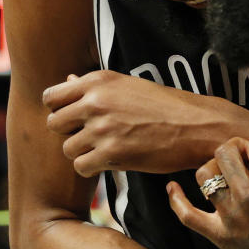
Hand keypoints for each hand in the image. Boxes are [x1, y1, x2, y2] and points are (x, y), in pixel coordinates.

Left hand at [42, 70, 228, 175]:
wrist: (198, 126)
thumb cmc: (166, 106)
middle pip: (54, 123)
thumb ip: (94, 87)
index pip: (51, 96)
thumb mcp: (129, 86)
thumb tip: (66, 81)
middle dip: (70, 132)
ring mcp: (102, 128)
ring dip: (84, 152)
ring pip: (67, 148)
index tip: (75, 118)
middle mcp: (96, 101)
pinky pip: (81, 166)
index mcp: (99, 81)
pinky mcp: (111, 154)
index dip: (60, 110)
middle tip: (93, 136)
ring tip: (108, 149)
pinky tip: (112, 161)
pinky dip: (93, 167)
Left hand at [168, 132, 248, 248]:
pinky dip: (176, 200)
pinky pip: (187, 215)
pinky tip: (172, 186)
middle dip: (234, 149)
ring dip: (212, 168)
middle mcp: (248, 195)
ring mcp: (230, 216)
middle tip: (242, 159)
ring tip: (223, 174)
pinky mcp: (218, 236)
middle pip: (225, 152)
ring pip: (205, 175)